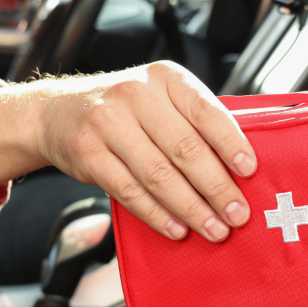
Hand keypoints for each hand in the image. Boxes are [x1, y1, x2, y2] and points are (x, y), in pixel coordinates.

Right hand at [36, 62, 256, 241]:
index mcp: (165, 78)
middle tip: (237, 214)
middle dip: (217, 188)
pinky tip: (177, 228)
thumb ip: (193, 120)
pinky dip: (158, 215)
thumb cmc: (125, 109)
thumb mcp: (160, 96)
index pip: (206, 111)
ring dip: (191, 209)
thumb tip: (240, 166)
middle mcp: (136, 95)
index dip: (231, 143)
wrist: (58, 111)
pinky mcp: (88, 154)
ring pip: (159, 175)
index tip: (250, 171)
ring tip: (214, 228)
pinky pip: (130, 192)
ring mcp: (108, 123)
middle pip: (185, 149)